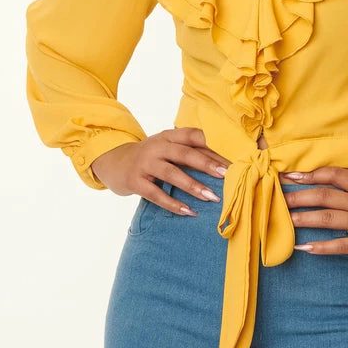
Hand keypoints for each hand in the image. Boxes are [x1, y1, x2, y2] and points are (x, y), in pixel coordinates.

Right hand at [90, 127, 231, 216]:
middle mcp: (157, 146)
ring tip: (211, 197)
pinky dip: (173, 204)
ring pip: (171, 173)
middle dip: (207, 164)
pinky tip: (188, 212)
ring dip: (193, 186)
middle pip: (184, 153)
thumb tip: (224, 164)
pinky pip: (155, 194)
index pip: (194, 136)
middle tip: (227, 175)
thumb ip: (190, 151)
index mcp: (169, 135)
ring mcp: (144, 163)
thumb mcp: (168, 147)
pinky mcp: (135, 181)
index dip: (213, 146)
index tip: (232, 158)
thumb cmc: (152, 157)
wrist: (115, 162)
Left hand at [279, 166, 347, 262]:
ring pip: (328, 218)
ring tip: (284, 220)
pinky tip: (305, 249)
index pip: (336, 175)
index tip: (292, 174)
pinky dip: (321, 247)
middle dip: (299, 195)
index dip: (312, 173)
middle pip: (325, 195)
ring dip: (304, 218)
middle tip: (277, 197)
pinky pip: (341, 245)